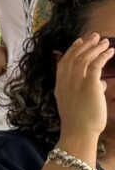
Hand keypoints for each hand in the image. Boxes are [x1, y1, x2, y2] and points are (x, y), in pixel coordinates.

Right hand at [55, 33, 111, 148]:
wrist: (78, 132)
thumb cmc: (79, 123)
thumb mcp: (79, 104)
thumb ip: (88, 91)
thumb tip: (101, 83)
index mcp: (60, 86)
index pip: (63, 63)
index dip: (71, 51)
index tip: (78, 42)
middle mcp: (65, 82)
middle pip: (73, 57)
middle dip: (84, 45)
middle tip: (94, 36)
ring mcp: (75, 83)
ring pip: (84, 58)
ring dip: (95, 48)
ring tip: (104, 41)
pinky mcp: (88, 84)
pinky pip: (95, 65)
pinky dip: (103, 56)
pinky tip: (110, 51)